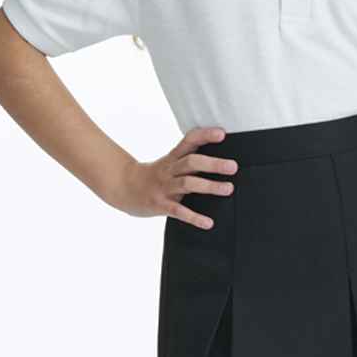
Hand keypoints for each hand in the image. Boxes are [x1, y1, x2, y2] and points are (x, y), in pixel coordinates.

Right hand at [109, 127, 237, 228]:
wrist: (122, 188)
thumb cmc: (154, 175)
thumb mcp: (169, 162)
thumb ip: (190, 159)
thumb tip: (220, 158)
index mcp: (172, 157)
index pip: (189, 141)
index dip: (205, 136)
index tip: (222, 133)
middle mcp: (169, 170)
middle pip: (191, 162)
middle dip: (213, 164)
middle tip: (233, 166)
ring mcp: (164, 187)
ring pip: (188, 184)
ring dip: (209, 186)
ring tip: (228, 189)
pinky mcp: (160, 205)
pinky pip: (178, 211)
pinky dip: (194, 217)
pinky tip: (208, 223)